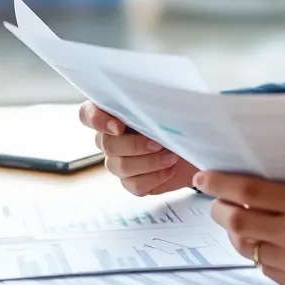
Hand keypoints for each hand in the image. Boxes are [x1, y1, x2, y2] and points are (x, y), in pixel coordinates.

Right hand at [78, 101, 197, 195]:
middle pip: (106, 144)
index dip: (97, 121)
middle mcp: (110, 137)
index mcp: (114, 112)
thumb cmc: (181, 117)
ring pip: (119, 166)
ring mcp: (118, 160)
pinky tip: (170, 168)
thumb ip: (155, 101)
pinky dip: (155, 177)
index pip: (87, 114)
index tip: (119, 127)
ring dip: (149, 162)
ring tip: (172, 155)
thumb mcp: (171, 102)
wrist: (197, 142)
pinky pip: (134, 185)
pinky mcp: (131, 180)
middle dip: (135, 145)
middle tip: (159, 142)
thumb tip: (157, 100)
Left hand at [194, 171, 284, 284]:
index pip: (249, 191)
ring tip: (241, 222)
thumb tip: (257, 174)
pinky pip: (265, 268)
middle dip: (219, 210)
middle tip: (216, 203)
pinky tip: (268, 243)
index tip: (203, 178)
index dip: (220, 184)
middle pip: (237, 221)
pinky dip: (261, 253)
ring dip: (238, 233)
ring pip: (247, 247)